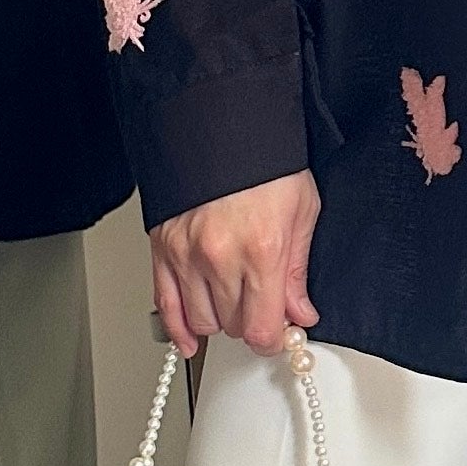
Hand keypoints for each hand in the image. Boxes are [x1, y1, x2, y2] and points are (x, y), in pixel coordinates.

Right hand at [150, 170, 320, 357]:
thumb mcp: (303, 209)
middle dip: (251, 320)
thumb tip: (300, 312)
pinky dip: (178, 330)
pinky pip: (165, 306)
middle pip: (233, 326)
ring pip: (202, 321)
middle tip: (261, 304)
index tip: (279, 332)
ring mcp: (187, 255)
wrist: (225, 125)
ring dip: (220, 318)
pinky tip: (190, 339)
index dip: (273, 338)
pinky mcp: (163, 249)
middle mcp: (221, 257)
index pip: (261, 329)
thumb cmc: (266, 161)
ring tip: (233, 299)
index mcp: (262, 250)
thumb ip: (298, 269)